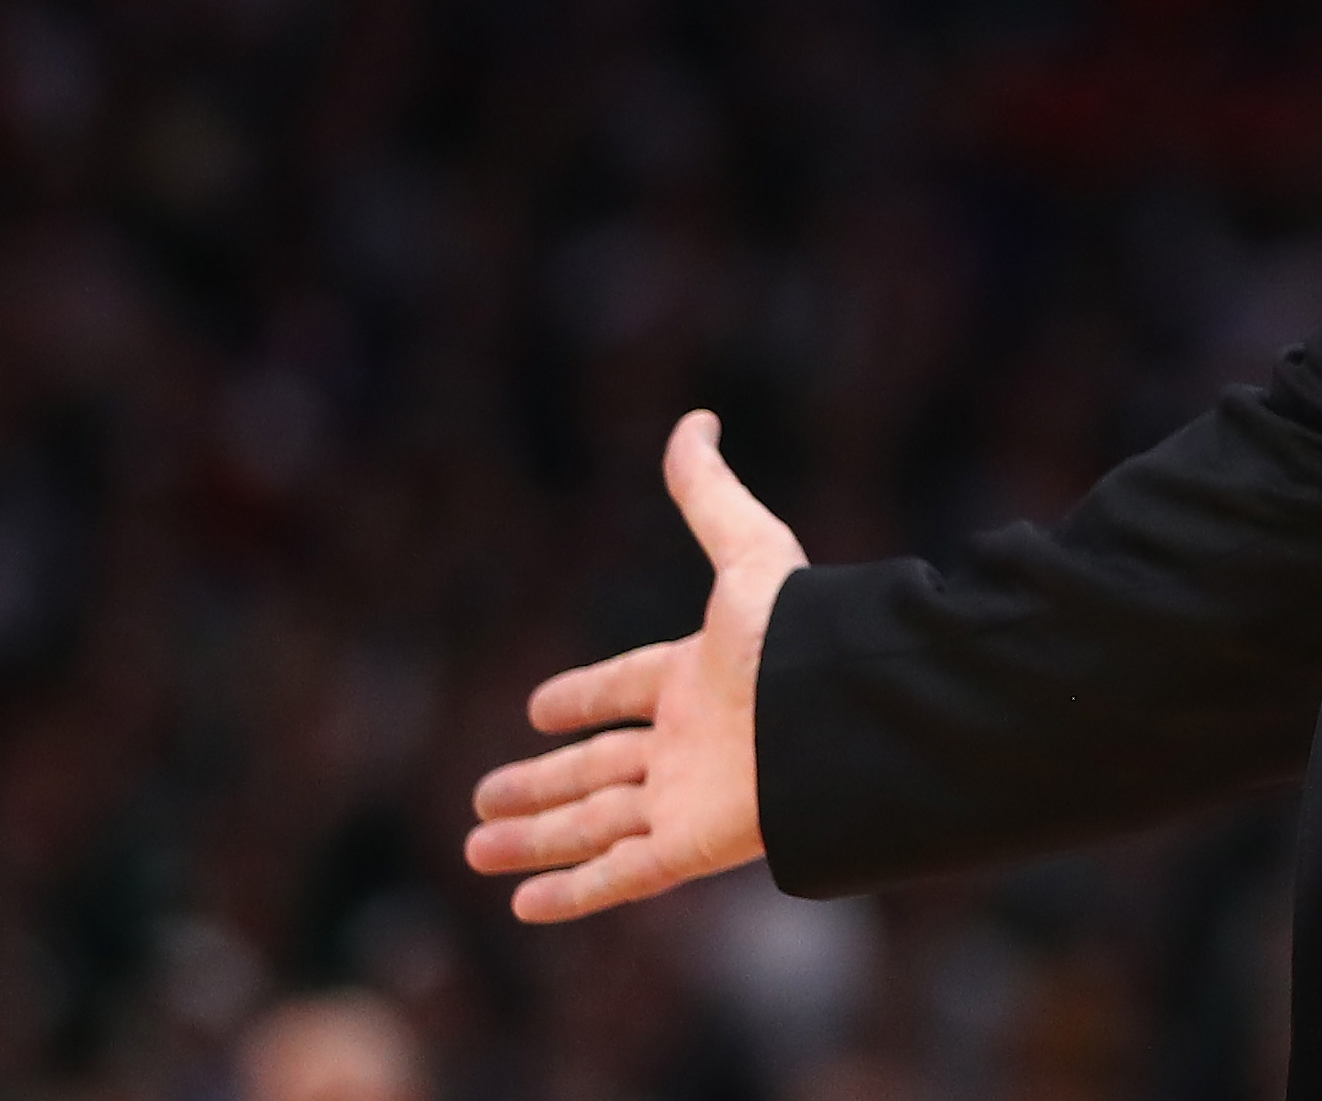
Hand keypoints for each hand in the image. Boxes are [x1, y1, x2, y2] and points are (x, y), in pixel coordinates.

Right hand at [465, 411, 806, 920]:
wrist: (845, 713)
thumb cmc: (799, 635)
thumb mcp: (747, 552)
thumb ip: (711, 493)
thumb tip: (696, 419)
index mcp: (701, 676)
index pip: (627, 688)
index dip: (584, 696)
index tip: (536, 708)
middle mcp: (694, 741)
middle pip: (601, 767)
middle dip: (542, 782)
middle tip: (483, 795)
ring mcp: (691, 798)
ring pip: (596, 824)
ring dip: (537, 838)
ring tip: (476, 849)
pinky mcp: (693, 849)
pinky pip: (621, 875)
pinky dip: (573, 894)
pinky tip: (522, 903)